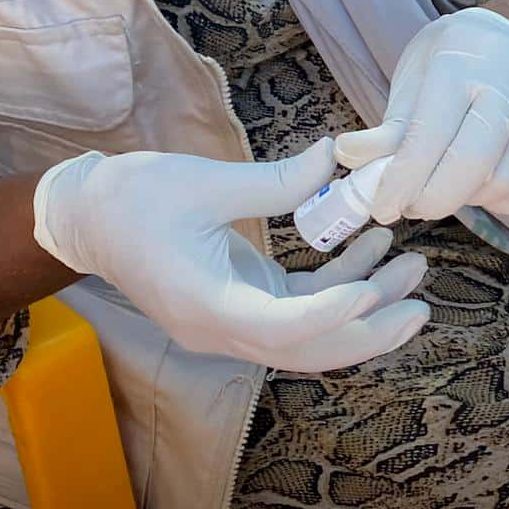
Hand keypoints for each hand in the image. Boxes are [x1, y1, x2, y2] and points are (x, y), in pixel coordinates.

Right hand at [31, 142, 429, 371]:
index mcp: (206, 306)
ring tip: (413, 266)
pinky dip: (339, 284)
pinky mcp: (243, 303)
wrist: (87, 218)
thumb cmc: (133, 197)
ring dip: (364, 304)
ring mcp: (233, 321)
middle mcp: (222, 329)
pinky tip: (373, 246)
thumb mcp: (202, 181)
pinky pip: (301, 307)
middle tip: (422, 304)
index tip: (373, 290)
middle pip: (308, 349)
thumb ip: (273, 181)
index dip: (331, 316)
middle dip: (369, 329)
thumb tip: (334, 159)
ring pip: (312, 334)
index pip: (280, 329)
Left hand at [332, 8, 508, 224]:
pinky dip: (500, 202)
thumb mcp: (413, 77)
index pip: (429, 138)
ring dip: (463, 200)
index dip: (401, 181)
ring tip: (439, 188)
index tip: (381, 206)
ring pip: (502, 184)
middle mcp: (505, 95)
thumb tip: (347, 157)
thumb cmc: (452, 61)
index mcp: (459, 70)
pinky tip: (477, 188)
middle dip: (431, 200)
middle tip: (407, 206)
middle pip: (472, 166)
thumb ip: (387, 125)